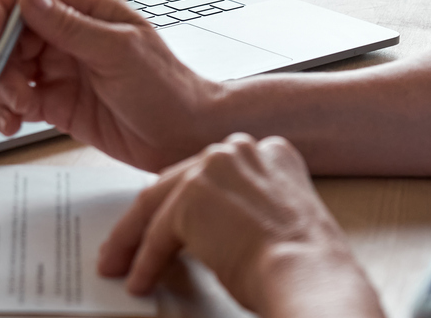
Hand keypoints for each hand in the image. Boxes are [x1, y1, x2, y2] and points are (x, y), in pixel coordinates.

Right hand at [0, 0, 224, 171]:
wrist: (184, 136)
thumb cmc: (167, 87)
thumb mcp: (117, 50)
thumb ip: (68, 25)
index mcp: (86, 10)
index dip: (3, 10)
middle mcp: (69, 36)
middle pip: (13, 34)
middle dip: (0, 57)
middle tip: (6, 81)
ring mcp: (61, 70)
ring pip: (10, 69)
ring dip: (3, 87)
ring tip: (20, 107)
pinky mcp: (56, 103)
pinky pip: (18, 102)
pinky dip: (7, 111)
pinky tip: (13, 122)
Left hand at [100, 134, 383, 317]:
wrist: (310, 276)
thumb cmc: (306, 265)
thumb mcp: (280, 218)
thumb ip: (247, 205)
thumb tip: (213, 227)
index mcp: (270, 151)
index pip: (213, 173)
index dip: (189, 197)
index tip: (172, 215)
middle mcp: (240, 149)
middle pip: (180, 183)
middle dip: (152, 216)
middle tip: (130, 241)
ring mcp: (213, 168)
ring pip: (160, 204)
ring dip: (134, 239)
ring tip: (120, 263)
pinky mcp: (191, 197)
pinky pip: (157, 234)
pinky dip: (145, 262)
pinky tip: (140, 280)